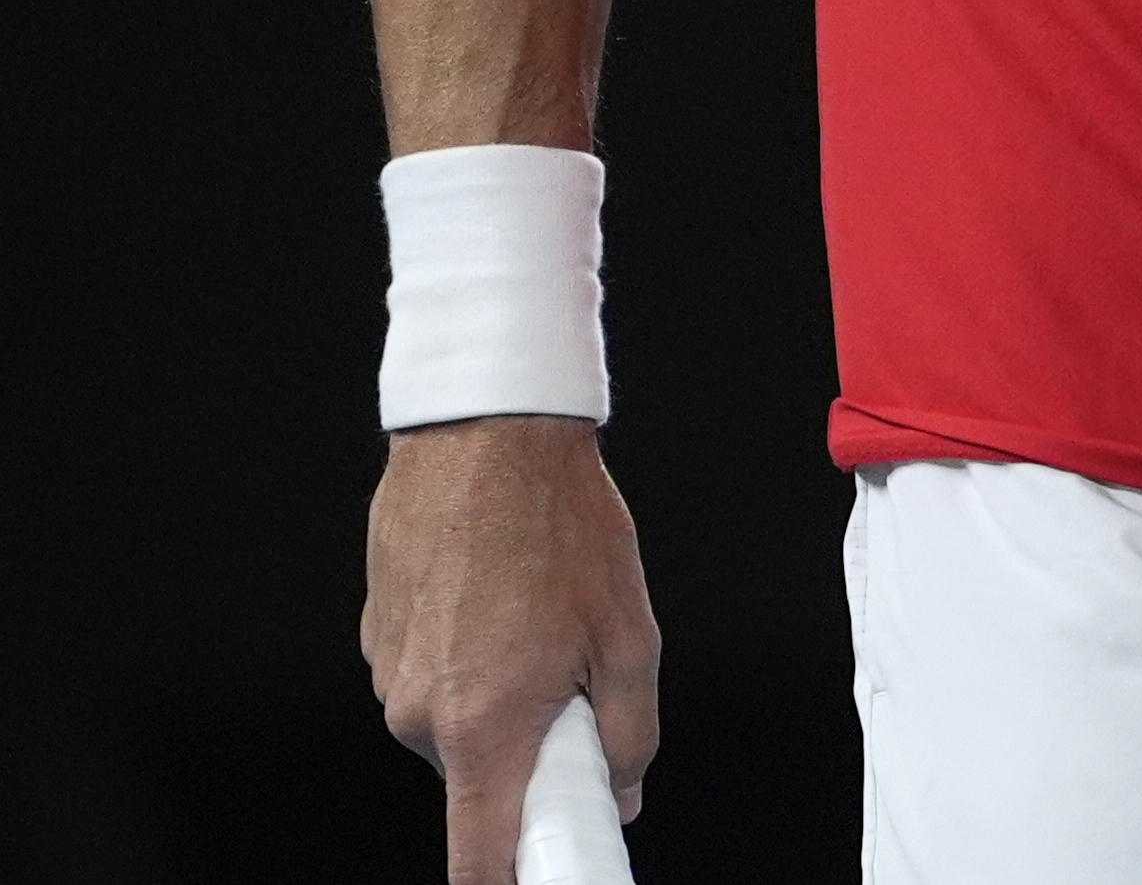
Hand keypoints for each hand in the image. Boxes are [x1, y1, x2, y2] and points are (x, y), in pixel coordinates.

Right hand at [364, 415, 655, 879]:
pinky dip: (470, 657)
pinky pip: (433, 676)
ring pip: (456, 724)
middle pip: (477, 780)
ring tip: (537, 616)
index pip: (478, 859)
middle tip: (572, 678)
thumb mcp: (628, 635)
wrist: (487, 437)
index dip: (516, 878)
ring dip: (500, 695)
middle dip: (529, 750)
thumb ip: (628, 733)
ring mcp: (387, 675)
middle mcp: (416, 714)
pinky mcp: (377, 638)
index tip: (550, 869)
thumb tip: (621, 791)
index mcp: (481, 726)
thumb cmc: (558, 525)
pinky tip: (499, 595)